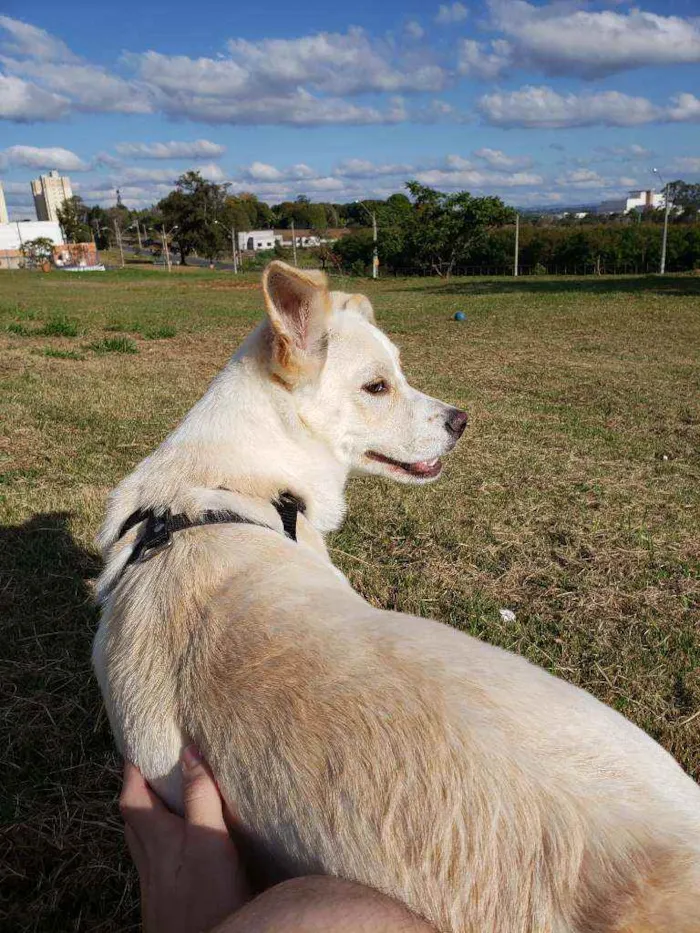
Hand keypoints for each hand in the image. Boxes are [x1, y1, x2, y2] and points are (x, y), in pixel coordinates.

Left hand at [120, 746, 249, 932]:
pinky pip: (154, 862)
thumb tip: (189, 752)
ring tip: (169, 803)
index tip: (137, 746)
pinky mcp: (165, 901)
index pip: (132, 796)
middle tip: (154, 769)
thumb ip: (200, 797)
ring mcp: (154, 884)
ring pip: (142, 843)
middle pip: (132, 819)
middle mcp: (148, 860)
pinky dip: (162, 844)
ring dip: (149, 818)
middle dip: (139, 791)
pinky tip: (182, 849)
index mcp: (156, 839)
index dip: (132, 770)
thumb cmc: (208, 899)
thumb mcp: (210, 840)